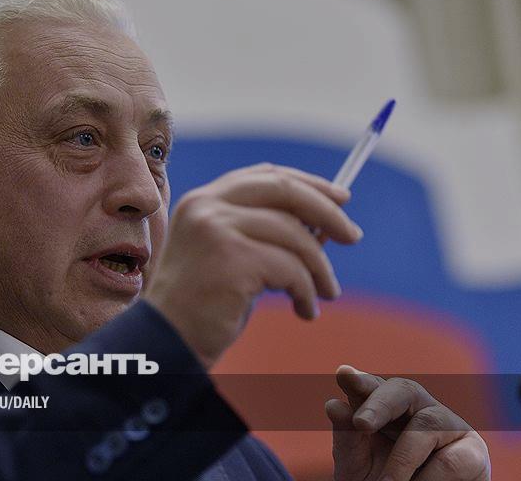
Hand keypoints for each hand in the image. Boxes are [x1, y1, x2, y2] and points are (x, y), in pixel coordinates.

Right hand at [143, 163, 361, 368]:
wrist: (167, 343)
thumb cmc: (203, 306)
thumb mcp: (231, 256)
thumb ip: (265, 233)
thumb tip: (326, 225)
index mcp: (203, 200)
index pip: (266, 176)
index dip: (308, 184)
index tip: (340, 199)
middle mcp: (206, 207)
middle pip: (285, 190)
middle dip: (327, 212)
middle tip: (353, 236)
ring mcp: (217, 230)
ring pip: (294, 236)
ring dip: (319, 268)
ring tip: (325, 294)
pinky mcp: (232, 259)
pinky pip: (291, 269)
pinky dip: (307, 292)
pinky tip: (305, 311)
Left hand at [326, 365, 490, 480]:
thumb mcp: (358, 468)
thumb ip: (348, 439)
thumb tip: (333, 404)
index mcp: (385, 410)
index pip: (371, 387)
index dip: (359, 380)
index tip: (343, 374)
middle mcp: (417, 409)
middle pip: (403, 389)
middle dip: (379, 403)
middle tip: (361, 423)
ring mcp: (448, 426)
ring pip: (426, 425)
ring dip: (401, 461)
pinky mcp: (472, 452)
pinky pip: (449, 460)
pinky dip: (427, 479)